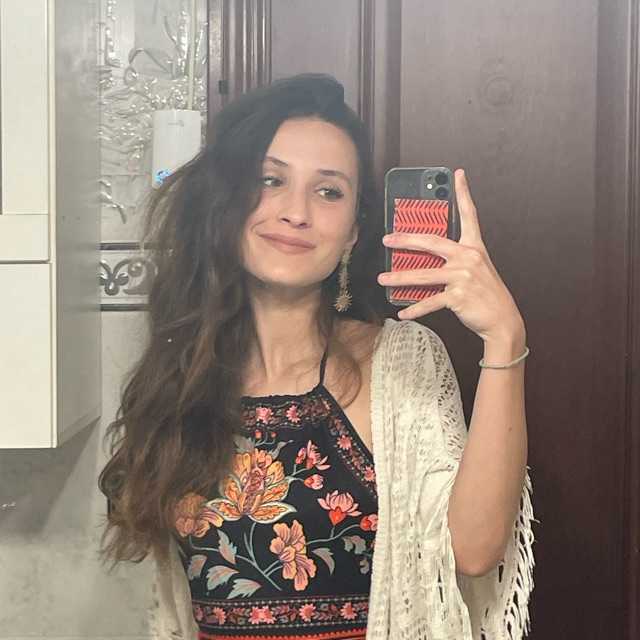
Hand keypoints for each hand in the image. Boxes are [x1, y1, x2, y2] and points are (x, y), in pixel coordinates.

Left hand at [377, 169, 523, 343]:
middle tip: (387, 239)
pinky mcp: (458, 297)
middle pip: (432, 242)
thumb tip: (424, 260)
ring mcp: (463, 277)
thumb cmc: (486, 294)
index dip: (463, 194)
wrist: (502, 320)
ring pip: (424, 275)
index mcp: (474, 248)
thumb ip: (455, 260)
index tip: (458, 175)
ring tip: (383, 280)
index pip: (469, 215)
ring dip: (399, 278)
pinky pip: (430, 301)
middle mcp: (468, 258)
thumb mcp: (475, 270)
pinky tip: (402, 312)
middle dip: (405, 240)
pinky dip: (414, 308)